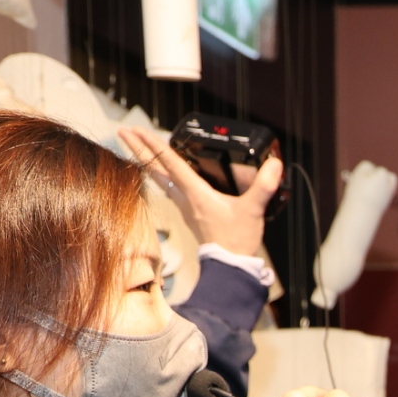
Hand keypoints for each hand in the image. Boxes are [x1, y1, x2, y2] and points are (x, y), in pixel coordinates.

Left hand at [119, 126, 283, 256]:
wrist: (230, 266)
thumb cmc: (237, 241)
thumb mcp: (253, 210)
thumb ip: (264, 186)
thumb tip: (274, 165)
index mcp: (196, 193)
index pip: (170, 163)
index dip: (154, 145)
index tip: (137, 130)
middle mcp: (185, 197)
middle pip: (155, 169)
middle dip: (138, 149)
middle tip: (123, 131)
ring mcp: (185, 206)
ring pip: (159, 178)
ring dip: (146, 161)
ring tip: (134, 148)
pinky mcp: (190, 213)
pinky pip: (169, 189)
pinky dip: (160, 176)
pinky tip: (161, 173)